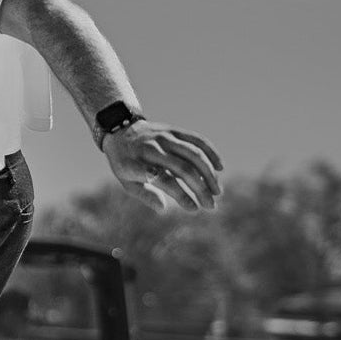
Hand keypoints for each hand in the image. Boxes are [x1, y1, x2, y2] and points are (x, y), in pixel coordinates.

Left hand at [103, 123, 223, 212]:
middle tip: (211, 206)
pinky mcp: (174, 130)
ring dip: (209, 173)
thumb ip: (145, 194)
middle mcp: (152, 148)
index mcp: (136, 163)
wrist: (120, 130)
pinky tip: (220, 167)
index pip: (163, 180)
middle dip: (200, 188)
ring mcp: (164, 137)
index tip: (194, 209)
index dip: (180, 195)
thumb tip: (163, 208)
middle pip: (183, 168)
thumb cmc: (124, 162)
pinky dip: (211, 152)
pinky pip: (197, 140)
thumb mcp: (126, 182)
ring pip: (194, 154)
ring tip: (217, 191)